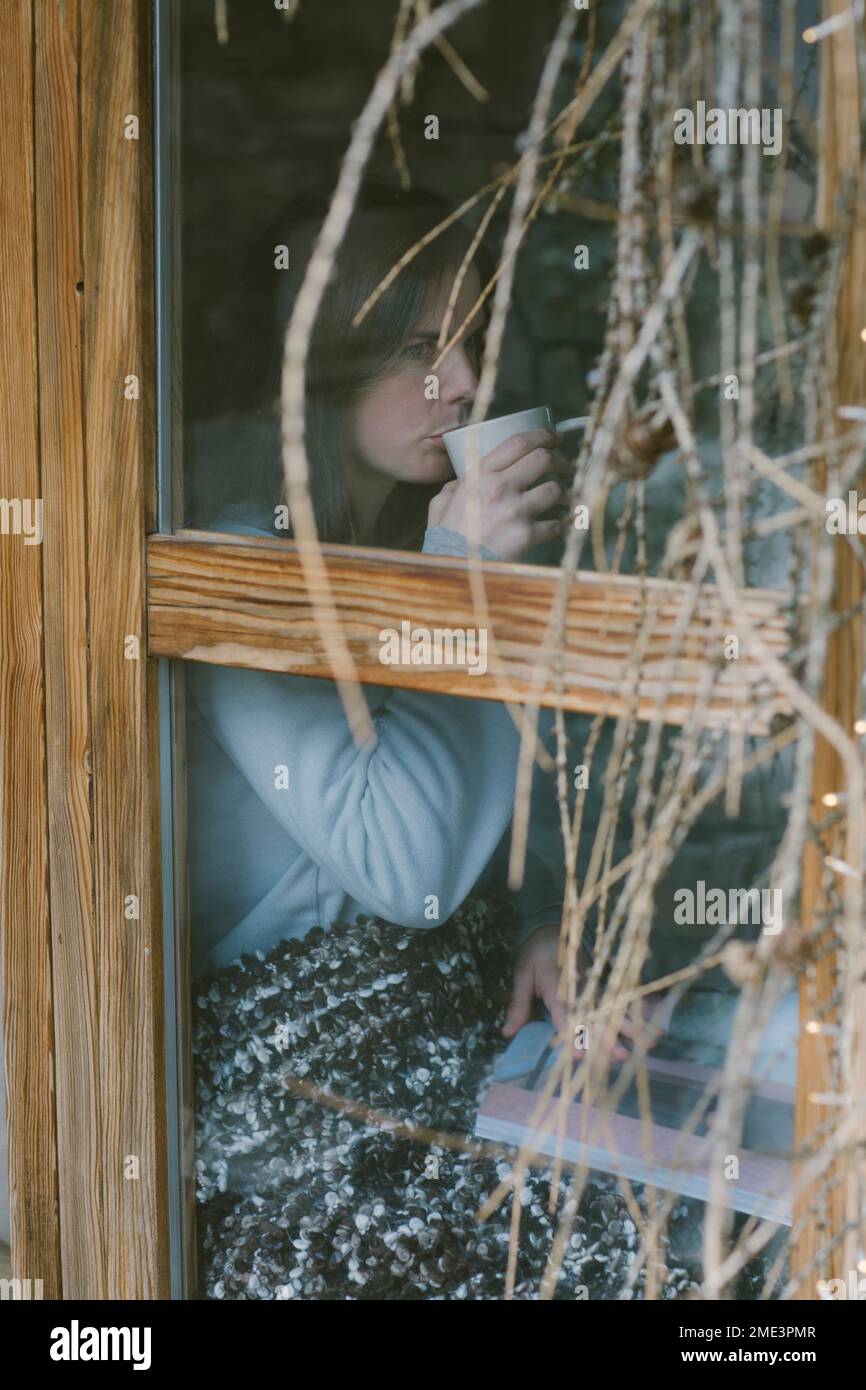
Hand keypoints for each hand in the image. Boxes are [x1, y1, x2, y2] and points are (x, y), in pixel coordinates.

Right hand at [427, 427, 570, 561]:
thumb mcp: (441, 503)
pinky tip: (560, 524)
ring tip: (563, 497)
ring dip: (564, 493)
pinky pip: (556, 524)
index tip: (554, 438)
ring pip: (555, 490)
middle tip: (565, 468)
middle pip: (543, 459)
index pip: (519, 442)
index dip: (543, 435)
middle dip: (560, 461)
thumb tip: (461, 483)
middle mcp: (500, 487)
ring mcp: (516, 511)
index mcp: (480, 474)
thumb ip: (454, 488)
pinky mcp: (527, 535)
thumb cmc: (446, 538)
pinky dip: (561, 524)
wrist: (454, 568)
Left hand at [502, 924, 668, 1062]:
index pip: (566, 1015)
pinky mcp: (603, 983)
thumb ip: (518, 1004)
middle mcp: (582, 988)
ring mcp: (596, 985)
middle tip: (621, 1057)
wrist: (552, 926)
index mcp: (559, 986)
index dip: (572, 1036)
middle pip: (596, 1016)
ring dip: (632, 1025)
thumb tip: (507, 1033)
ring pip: (616, 1008)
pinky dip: (638, 1011)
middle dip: (609, 1038)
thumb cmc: (536, 953)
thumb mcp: (522, 975)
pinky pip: (622, 998)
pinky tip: (655, 1023)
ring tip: (651, 1040)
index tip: (580, 1058)